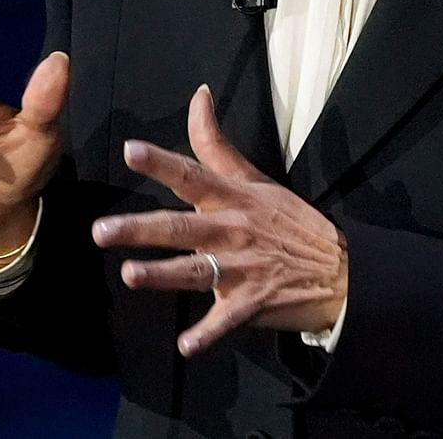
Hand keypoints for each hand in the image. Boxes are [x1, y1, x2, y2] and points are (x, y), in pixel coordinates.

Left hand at [93, 85, 346, 355]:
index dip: (160, 163)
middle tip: (100, 232)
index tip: (130, 151)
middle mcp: (231, 231)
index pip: (190, 175)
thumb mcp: (254, 178)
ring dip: (162, 276)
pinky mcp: (251, 304)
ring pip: (194, 271)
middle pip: (180, 228)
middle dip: (139, 230)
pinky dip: (207, 334)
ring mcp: (241, 269)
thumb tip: (197, 95)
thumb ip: (215, 143)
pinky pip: (225, 320)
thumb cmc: (290, 220)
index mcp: (231, 199)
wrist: (342, 270)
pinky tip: (186, 346)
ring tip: (129, 276)